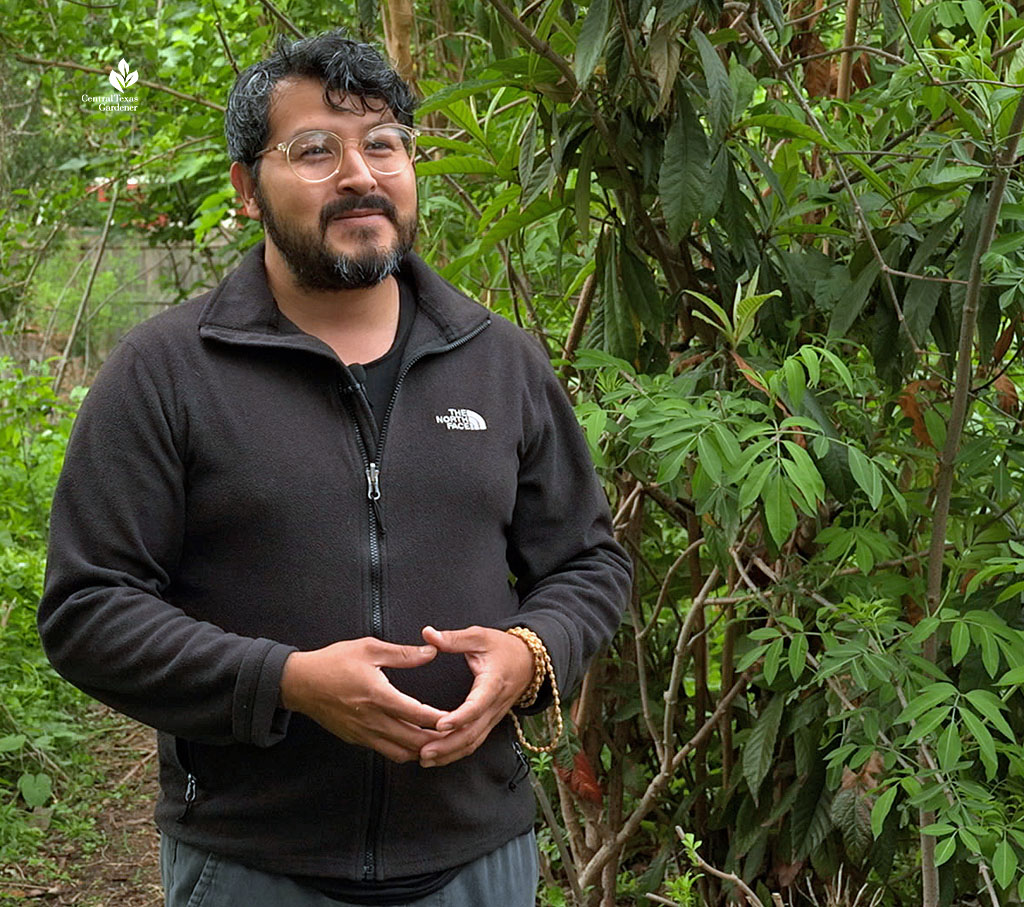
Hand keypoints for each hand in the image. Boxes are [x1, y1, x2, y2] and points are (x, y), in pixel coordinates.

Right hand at [280, 638, 446, 762]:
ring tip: (439, 742)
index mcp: (378, 695)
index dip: (440, 719)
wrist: (300, 683)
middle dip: (436, 741)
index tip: (458, 718)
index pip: (417, 714)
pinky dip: (403, 750)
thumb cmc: (334, 661)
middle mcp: (372, 720)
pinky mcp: (356, 739)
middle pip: (412, 740)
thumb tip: (431, 652)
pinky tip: (414, 742)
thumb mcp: (369, 648)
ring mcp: (363, 733)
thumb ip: (403, 653)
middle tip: (455, 736)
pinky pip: (385, 752)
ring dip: (421, 749)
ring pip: (400, 752)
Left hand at [418, 625, 534, 767]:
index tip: (440, 724)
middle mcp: (495, 705)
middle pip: (473, 733)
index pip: (478, 704)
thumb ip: (453, 638)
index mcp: (493, 683)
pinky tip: (437, 756)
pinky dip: (455, 752)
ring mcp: (494, 717)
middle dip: (448, 745)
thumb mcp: (479, 637)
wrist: (529, 661)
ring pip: (473, 742)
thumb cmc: (503, 648)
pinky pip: (474, 742)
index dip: (460, 717)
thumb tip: (427, 633)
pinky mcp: (490, 722)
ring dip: (449, 753)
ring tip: (424, 758)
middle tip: (423, 751)